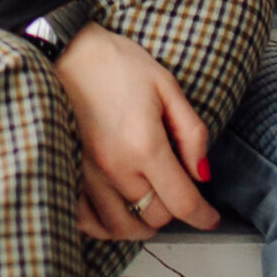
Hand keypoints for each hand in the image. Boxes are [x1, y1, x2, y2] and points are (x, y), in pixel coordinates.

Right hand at [51, 21, 219, 239]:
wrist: (65, 49)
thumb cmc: (116, 62)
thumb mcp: (166, 85)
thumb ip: (191, 132)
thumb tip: (201, 173)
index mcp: (145, 144)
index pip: (182, 202)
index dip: (203, 216)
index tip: (210, 217)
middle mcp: (115, 167)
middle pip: (154, 217)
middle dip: (173, 210)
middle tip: (176, 191)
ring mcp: (87, 174)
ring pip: (121, 227)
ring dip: (141, 223)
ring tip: (149, 204)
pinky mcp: (68, 172)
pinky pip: (86, 220)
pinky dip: (105, 224)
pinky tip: (116, 209)